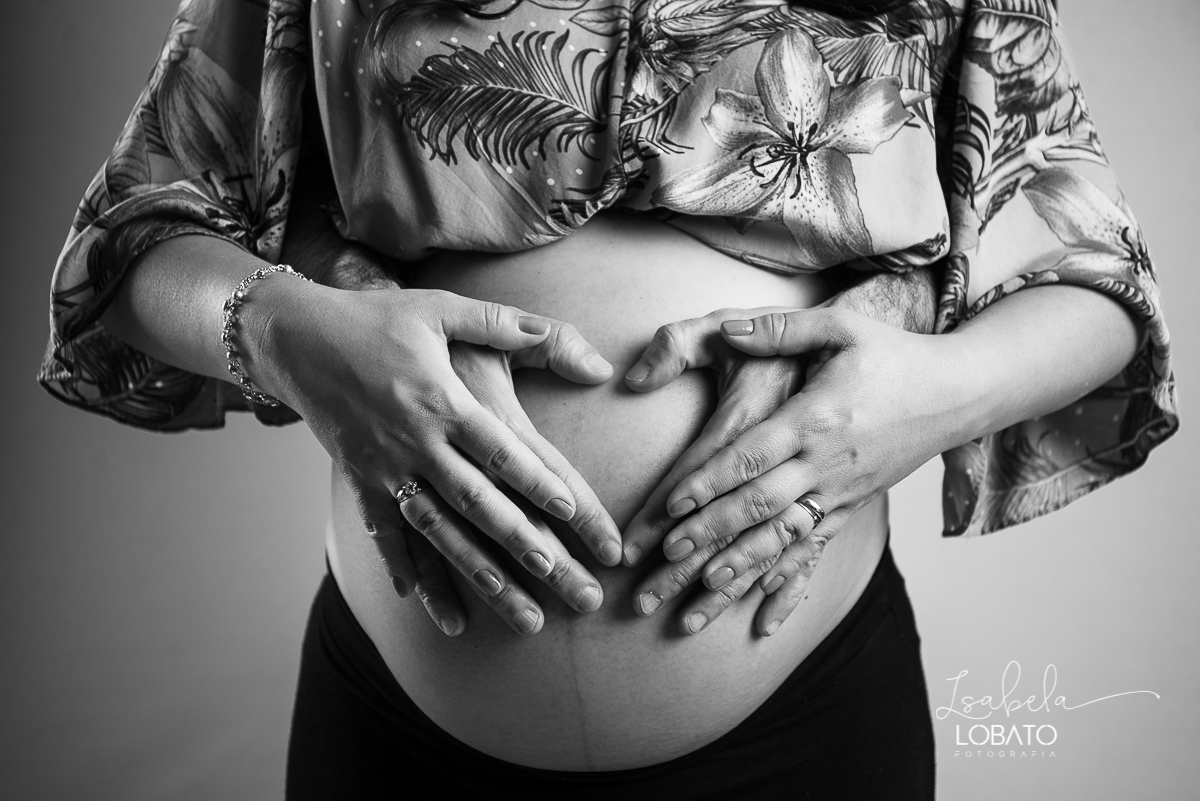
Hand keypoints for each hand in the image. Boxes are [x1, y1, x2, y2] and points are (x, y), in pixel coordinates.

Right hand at [247, 280, 621, 634]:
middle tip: (556, 575)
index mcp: (441, 399)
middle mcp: (415, 440)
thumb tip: (587, 354)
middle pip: (475, 500)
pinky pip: (383, 532)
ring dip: (473, 572)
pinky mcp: (359, 480)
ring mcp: (384, 467)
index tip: (569, 512)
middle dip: (517, 540)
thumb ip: (508, 324)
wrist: (294, 336)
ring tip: (511, 609)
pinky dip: (401, 567)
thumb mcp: (441, 308)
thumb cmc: (376, 319)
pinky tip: (418, 602)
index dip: (534, 480)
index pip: (498, 449)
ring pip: (436, 530)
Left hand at [651, 307, 959, 634]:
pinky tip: (763, 614)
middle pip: (761, 504)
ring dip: (743, 564)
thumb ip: (780, 329)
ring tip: (703, 585)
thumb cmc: (892, 355)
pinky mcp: (854, 508)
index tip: (672, 504)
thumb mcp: (840, 327)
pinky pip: (816, 550)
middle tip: (668, 554)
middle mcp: (828, 463)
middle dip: (713, 531)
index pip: (753, 456)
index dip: (711, 482)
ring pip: (786, 537)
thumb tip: (726, 328)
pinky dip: (788, 582)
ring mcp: (843, 492)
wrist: (958, 393)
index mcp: (815, 417)